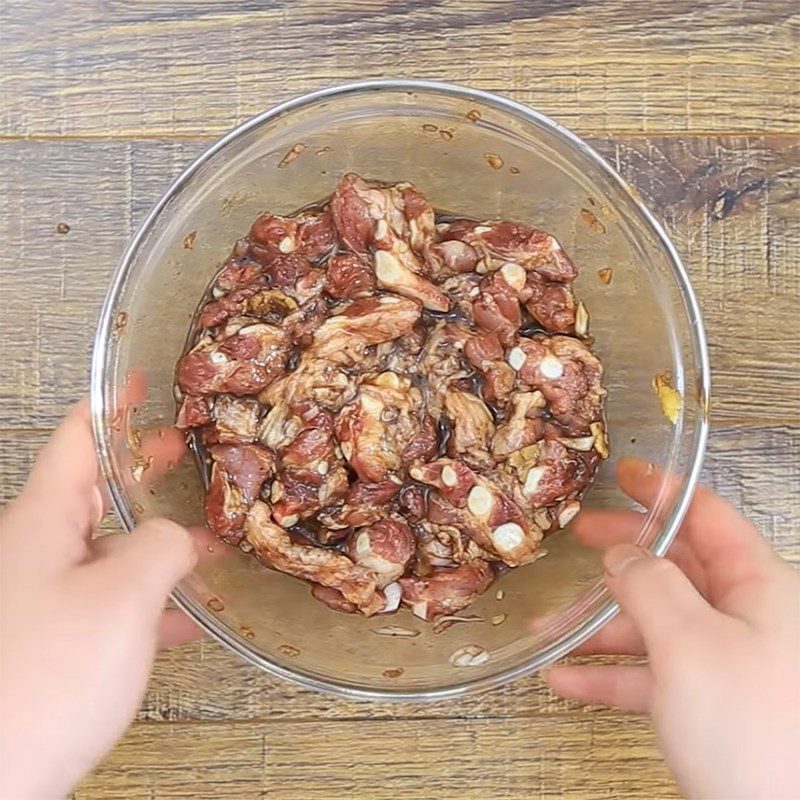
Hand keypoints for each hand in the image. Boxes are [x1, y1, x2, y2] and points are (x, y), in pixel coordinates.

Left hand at [0, 400, 200, 798]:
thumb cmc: (46, 678)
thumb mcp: (121, 598)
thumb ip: (160, 548)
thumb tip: (179, 537)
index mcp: (43, 522)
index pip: (78, 439)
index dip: (114, 403)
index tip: (143, 377)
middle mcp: (36, 551)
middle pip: (93, 489)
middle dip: (141, 467)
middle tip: (186, 451)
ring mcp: (42, 597)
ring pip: (106, 548)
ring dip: (154, 537)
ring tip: (205, 535)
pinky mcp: (53, 640)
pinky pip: (106, 600)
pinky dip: (148, 596)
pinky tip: (186, 617)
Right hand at [546, 459, 799, 799]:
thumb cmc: (755, 734)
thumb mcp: (691, 644)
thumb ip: (650, 585)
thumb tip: (622, 553)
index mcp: (759, 587)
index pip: (708, 517)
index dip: (663, 491)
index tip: (625, 474)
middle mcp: (748, 619)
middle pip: (676, 568)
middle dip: (623, 556)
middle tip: (581, 537)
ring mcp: (729, 664)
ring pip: (657, 625)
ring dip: (601, 626)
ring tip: (550, 628)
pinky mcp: (712, 707)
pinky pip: (653, 677)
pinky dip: (610, 675)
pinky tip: (567, 680)